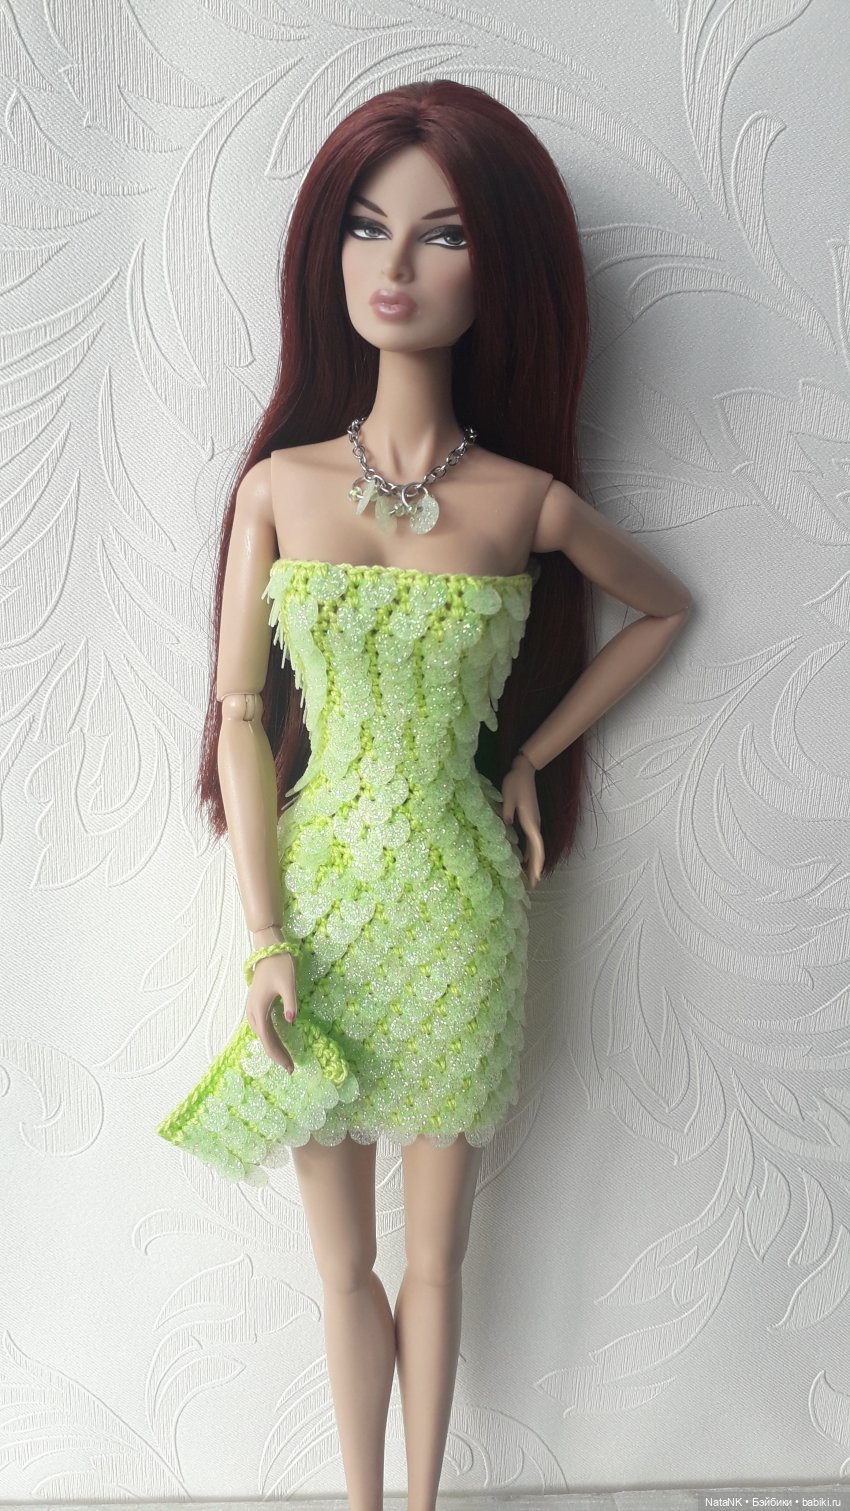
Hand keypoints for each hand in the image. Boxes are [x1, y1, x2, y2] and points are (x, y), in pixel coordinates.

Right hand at [246, 951, 297, 1072]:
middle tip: (291, 1068)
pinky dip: (270, 1037)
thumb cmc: (280, 964)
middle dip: (276, 1055)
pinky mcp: (257, 1004)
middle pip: (264, 1040)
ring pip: (262, 1034)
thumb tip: (291, 1021)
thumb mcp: (288, 983)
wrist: (269, 949)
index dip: (278, 1055)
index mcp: (259, 1009)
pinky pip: (262, 1027)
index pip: (268, 1039)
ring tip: (285, 1058)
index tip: (290, 1067)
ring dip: (273, 1047)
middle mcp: (253, 1012)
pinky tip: (278, 1042)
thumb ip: (290, 1002)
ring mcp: (253, 1008)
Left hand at [501, 751, 544, 888]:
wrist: (524, 770)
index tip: (536, 878)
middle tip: (532, 886)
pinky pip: (531, 841)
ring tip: (527, 879)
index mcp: (530, 821)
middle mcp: (535, 825)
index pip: (537, 848)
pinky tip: (523, 861)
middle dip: (535, 869)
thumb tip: (506, 829)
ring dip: (532, 863)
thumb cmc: (514, 783)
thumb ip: (507, 814)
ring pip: (536, 848)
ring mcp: (534, 823)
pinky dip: (529, 853)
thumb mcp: (508, 798)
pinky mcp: (530, 820)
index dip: (537, 864)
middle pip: (538, 852)